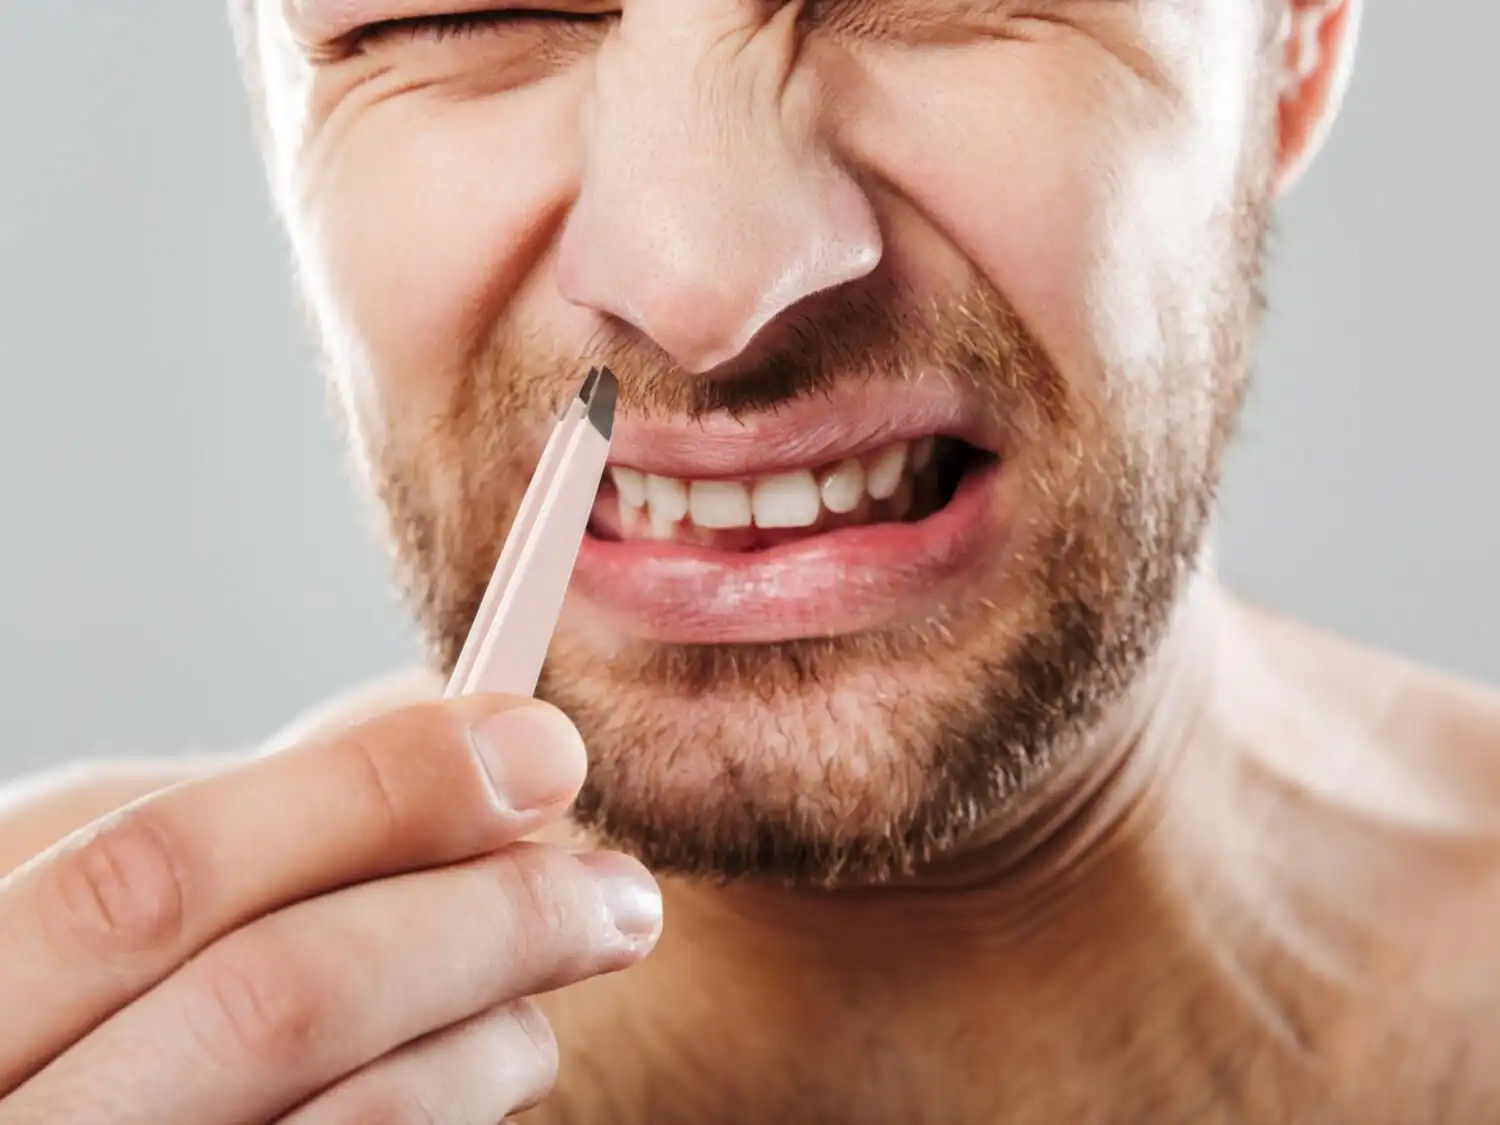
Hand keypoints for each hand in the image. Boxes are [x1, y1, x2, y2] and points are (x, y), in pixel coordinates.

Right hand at [0, 694, 660, 1123]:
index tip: (536, 743)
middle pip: (273, 1005)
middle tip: (619, 885)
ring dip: (495, 1024)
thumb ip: (243, 809)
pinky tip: (499, 1055)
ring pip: (349, 1122)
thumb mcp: (80, 891)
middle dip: (478, 919)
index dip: (367, 793)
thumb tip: (433, 705)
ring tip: (569, 968)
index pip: (158, 877)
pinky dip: (460, 1104)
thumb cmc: (44, 1014)